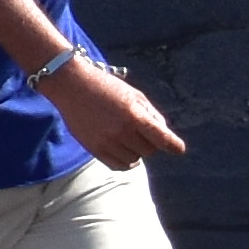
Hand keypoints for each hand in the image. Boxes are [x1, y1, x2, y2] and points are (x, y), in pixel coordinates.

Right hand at [39, 52, 185, 171]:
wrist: (70, 84)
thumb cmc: (105, 86)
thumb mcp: (133, 94)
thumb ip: (152, 114)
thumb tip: (165, 134)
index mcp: (133, 114)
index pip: (163, 139)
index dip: (174, 145)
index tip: (178, 148)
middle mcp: (121, 130)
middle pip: (149, 150)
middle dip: (149, 142)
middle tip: (140, 131)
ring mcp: (106, 141)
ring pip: (135, 159)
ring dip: (136, 151)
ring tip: (126, 137)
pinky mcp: (93, 148)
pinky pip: (118, 165)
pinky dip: (125, 161)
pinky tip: (122, 149)